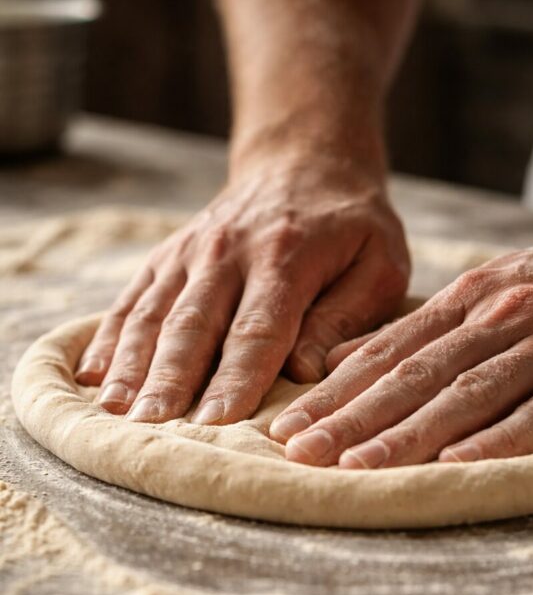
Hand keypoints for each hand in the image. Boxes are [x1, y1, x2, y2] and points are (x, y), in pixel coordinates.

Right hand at [75, 147, 409, 423]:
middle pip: (193, 325)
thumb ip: (346, 317)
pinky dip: (109, 338)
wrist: (305, 164)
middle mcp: (228, 252)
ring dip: (131, 365)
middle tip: (151, 429)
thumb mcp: (379, 264)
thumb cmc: (351, 228)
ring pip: (152, 313)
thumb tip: (304, 373)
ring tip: (115, 412)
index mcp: (286, 258)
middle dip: (170, 380)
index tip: (216, 424)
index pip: (257, 330)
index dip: (235, 379)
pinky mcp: (168, 256)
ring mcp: (191, 252)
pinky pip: (131, 299)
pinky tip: (91, 375)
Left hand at [270, 201, 532, 466]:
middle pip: (417, 373)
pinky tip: (462, 464)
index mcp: (473, 298)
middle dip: (353, 417)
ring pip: (473, 391)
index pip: (389, 351)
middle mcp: (506, 315)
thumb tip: (343, 362)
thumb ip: (425, 330)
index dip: (335, 392)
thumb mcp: (493, 292)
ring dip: (411, 432)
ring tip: (359, 467)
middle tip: (299, 454)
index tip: (285, 428)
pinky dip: (505, 437)